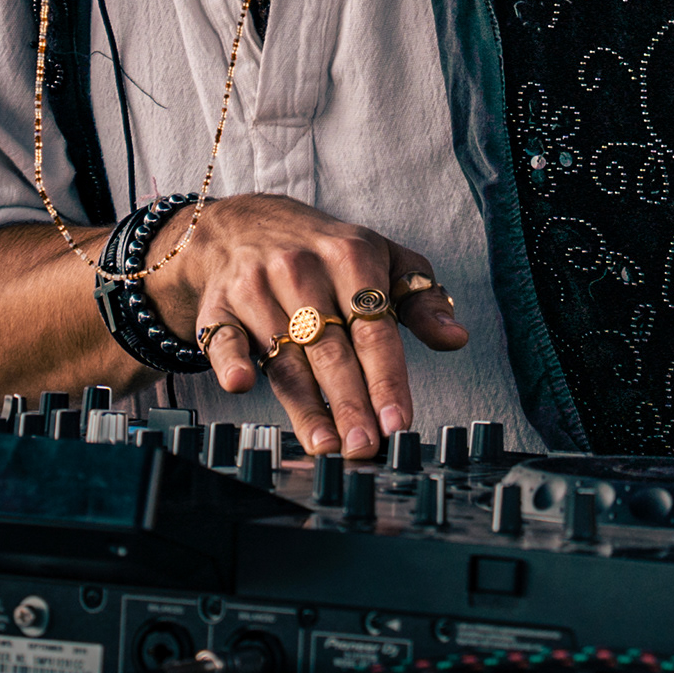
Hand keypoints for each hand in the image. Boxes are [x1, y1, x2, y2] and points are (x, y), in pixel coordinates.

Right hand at [150, 194, 467, 458]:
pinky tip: (241, 383)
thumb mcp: (383, 259)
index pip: (374, 330)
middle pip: (330, 350)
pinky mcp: (218, 307)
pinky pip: (223, 338)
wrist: (243, 225)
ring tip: (326, 445)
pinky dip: (230, 360)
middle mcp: (301, 269)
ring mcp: (255, 287)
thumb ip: (421, 300)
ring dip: (305, 405)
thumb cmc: (325, 251)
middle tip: (365, 448)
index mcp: (350, 255)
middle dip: (350, 403)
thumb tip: (455, 338)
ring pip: (285, 357)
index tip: (398, 422)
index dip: (386, 379)